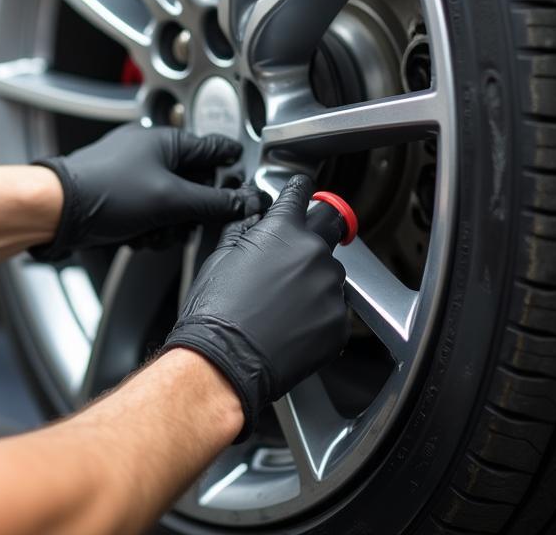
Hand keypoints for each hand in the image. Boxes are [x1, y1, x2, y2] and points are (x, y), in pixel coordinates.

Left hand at [31, 124, 266, 258]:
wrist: (58, 211)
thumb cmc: (104, 191)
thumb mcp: (170, 199)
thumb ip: (212, 202)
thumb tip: (242, 202)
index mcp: (165, 140)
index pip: (213, 149)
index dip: (231, 168)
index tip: (244, 183)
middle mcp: (149, 152)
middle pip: (193, 183)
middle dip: (189, 210)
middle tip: (184, 222)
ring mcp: (133, 174)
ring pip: (171, 203)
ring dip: (166, 224)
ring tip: (153, 231)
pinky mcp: (120, 196)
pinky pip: (149, 213)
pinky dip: (147, 228)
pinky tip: (137, 235)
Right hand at [163, 174, 350, 440]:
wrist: (224, 364)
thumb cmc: (216, 314)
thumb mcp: (221, 257)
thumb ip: (244, 228)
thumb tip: (252, 216)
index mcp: (283, 230)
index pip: (301, 192)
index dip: (298, 190)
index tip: (301, 192)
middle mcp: (313, 252)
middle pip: (331, 225)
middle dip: (317, 229)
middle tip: (298, 247)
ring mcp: (330, 288)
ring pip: (331, 271)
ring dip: (315, 277)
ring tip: (286, 301)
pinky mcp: (339, 322)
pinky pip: (335, 307)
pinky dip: (319, 312)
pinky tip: (294, 324)